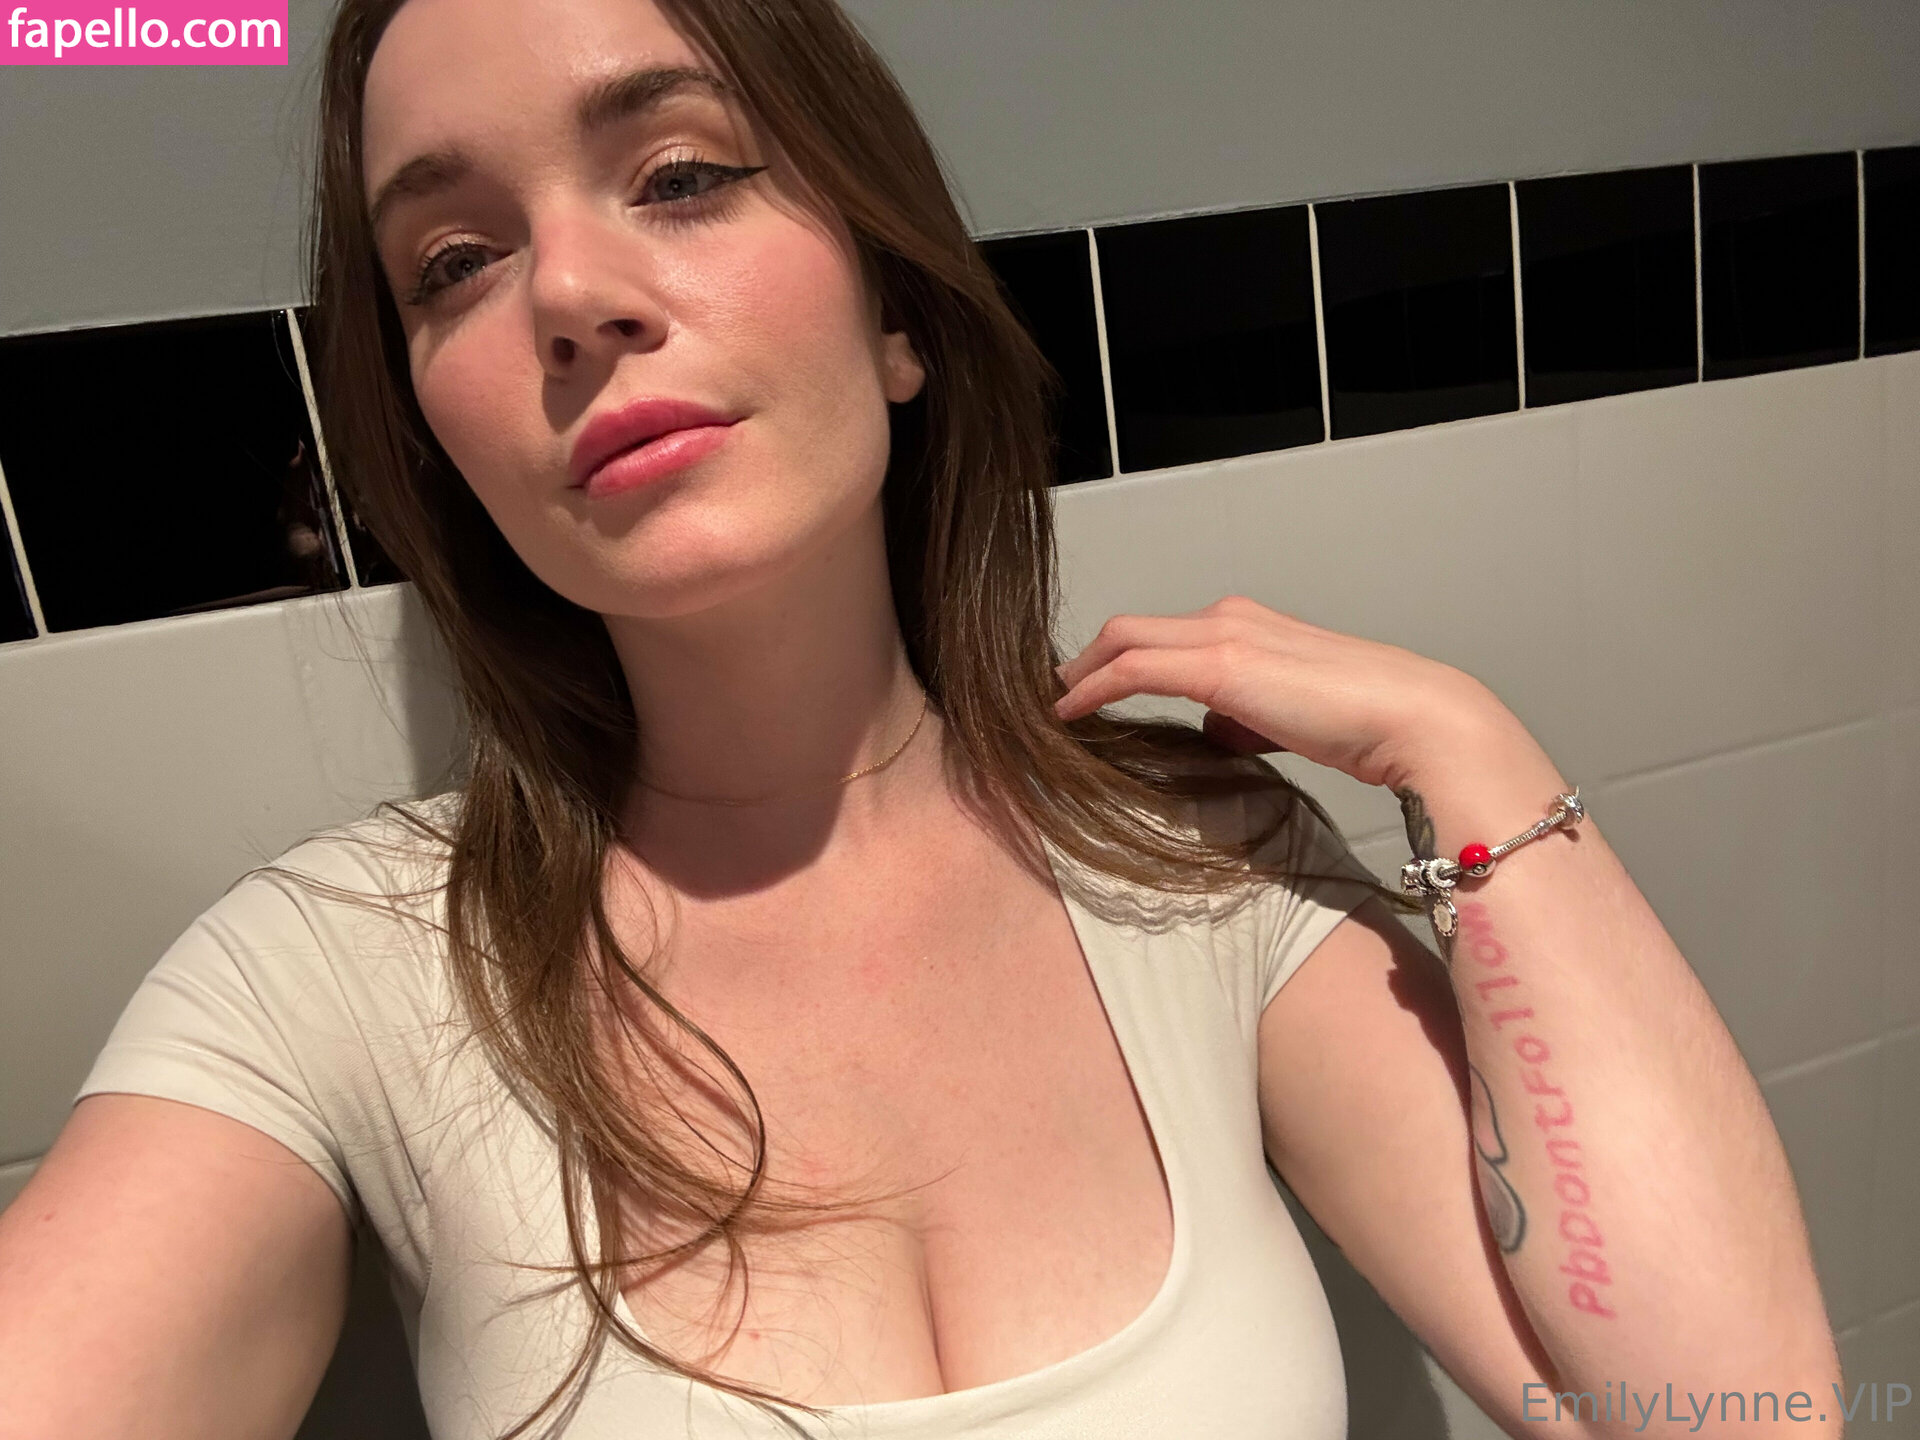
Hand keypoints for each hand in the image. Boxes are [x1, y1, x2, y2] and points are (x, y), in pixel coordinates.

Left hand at [1052, 595, 1533, 796]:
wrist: (1413, 718)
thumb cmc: (1367, 725)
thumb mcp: (1290, 720)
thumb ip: (1246, 718)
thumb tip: (1213, 732)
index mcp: (1249, 626)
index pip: (1162, 634)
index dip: (1114, 660)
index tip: (1083, 690)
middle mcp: (1231, 618)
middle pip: (1130, 629)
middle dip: (1082, 661)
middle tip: (1048, 694)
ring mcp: (1224, 634)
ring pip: (1124, 640)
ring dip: (1078, 673)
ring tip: (1047, 707)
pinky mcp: (1220, 664)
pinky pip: (1134, 668)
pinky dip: (1092, 687)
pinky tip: (1065, 714)